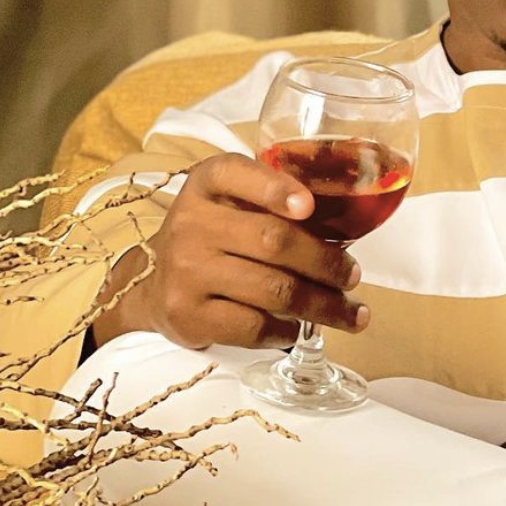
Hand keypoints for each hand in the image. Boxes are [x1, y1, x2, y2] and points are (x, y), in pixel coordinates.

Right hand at [90, 153, 368, 349]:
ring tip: (350, 312)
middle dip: (326, 262)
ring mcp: (187, 271)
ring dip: (323, 305)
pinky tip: (302, 329)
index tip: (309, 206)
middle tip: (352, 275)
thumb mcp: (232, 199)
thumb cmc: (214, 234)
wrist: (153, 282)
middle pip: (274, 241)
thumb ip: (275, 198)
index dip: (275, 189)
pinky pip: (252, 326)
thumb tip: (348, 219)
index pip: (237, 174)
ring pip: (273, 289)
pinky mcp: (187, 315)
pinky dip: (287, 330)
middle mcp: (191, 223)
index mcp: (207, 183)